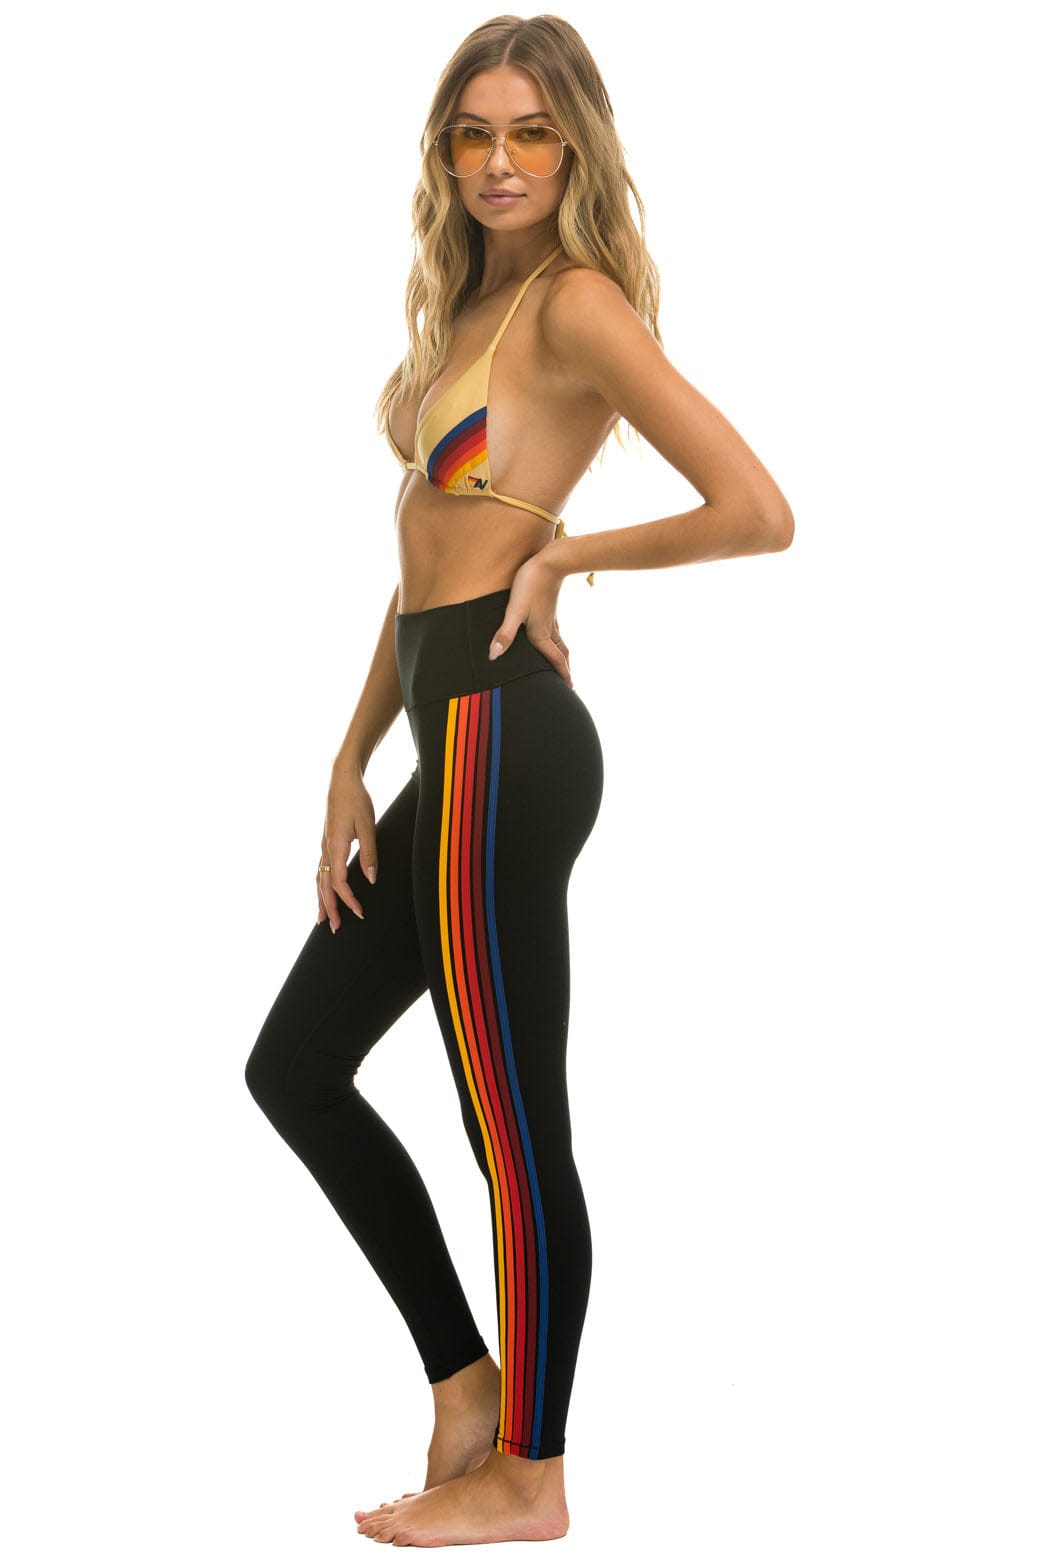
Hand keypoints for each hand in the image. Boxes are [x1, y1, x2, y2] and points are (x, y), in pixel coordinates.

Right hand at [317, 764, 376, 931]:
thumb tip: (371, 879)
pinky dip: (321, 886)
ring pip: (319, 879)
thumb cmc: (356, 800)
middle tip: (334, 928)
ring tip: (323, 918)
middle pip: (324, 886)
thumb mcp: (367, 825)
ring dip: (322, 900)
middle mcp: (325, 849)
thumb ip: (370, 853)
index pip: (339, 882)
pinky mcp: (326, 842)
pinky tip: (324, 891)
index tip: (360, 913)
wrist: (342, 779)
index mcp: (335, 847)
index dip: (349, 900)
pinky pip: (320, 870)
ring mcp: (323, 846)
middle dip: (330, 908)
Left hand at [488, 548, 571, 686]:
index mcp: (540, 633)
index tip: (569, 689)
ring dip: (563, 655)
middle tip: (569, 683)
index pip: (554, 660)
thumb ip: (505, 634)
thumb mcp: (514, 610)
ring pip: (559, 642)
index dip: (562, 675)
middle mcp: (548, 628)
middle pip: (560, 654)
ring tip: (564, 663)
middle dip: (565, 669)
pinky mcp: (549, 607)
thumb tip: (494, 656)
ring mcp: (551, 617)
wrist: (551, 560)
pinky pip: (556, 630)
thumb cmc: (531, 584)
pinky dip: (558, 640)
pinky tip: (553, 635)